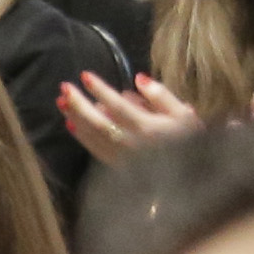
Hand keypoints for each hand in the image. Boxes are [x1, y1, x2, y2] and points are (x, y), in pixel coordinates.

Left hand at [55, 73, 203, 168]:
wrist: (192, 178)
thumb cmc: (189, 140)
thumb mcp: (184, 114)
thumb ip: (161, 96)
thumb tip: (138, 79)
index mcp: (148, 127)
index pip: (118, 105)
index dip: (100, 90)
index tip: (84, 75)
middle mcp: (132, 143)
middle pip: (98, 121)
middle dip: (79, 103)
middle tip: (63, 86)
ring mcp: (123, 156)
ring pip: (93, 136)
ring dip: (75, 118)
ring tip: (61, 101)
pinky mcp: (118, 167)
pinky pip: (95, 151)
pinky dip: (81, 137)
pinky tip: (70, 125)